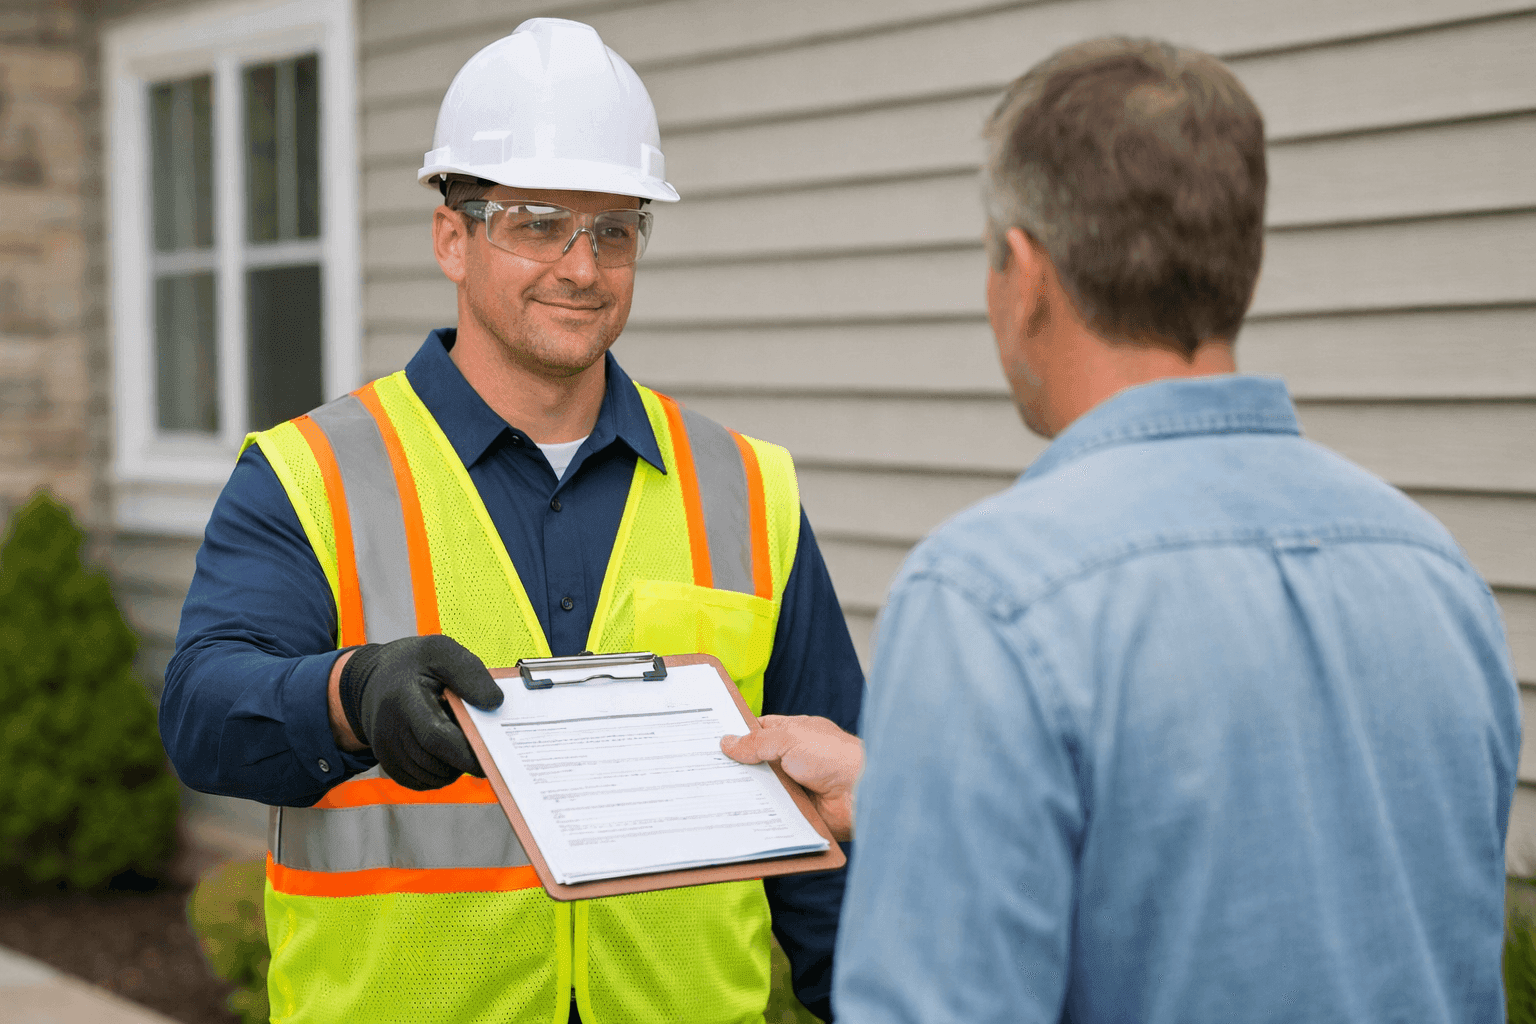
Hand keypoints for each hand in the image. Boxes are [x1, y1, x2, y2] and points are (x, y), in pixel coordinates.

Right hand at [337, 634, 503, 790]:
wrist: (375, 677)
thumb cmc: (414, 664)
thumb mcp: (442, 652)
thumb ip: (470, 674)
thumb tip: (494, 702)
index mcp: (404, 699)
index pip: (436, 738)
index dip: (465, 753)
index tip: (491, 757)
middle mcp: (389, 729)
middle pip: (436, 763)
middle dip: (464, 760)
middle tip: (480, 743)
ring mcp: (385, 749)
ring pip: (431, 777)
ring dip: (453, 768)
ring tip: (458, 740)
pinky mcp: (387, 762)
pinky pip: (421, 781)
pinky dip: (439, 774)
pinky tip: (445, 752)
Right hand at [721, 715, 862, 841]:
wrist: (863, 794)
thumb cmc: (834, 757)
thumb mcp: (789, 738)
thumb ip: (757, 742)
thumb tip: (726, 743)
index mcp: (795, 734)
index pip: (759, 731)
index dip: (736, 735)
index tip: (708, 740)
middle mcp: (793, 760)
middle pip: (756, 763)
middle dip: (735, 768)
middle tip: (701, 772)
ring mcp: (795, 786)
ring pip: (761, 790)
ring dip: (743, 793)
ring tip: (708, 796)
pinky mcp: (796, 811)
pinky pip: (770, 813)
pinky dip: (756, 814)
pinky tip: (732, 816)